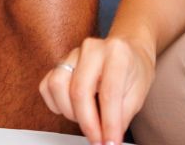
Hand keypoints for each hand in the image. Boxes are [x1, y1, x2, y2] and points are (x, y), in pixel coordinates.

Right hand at [39, 36, 154, 144]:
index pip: (108, 93)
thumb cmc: (133, 70)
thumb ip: (121, 117)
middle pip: (79, 91)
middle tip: (97, 139)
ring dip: (70, 112)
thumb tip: (108, 140)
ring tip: (87, 120)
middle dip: (88, 123)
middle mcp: (92, 49)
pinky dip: (56, 104)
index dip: (108, 123)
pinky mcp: (60, 62)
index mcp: (117, 53)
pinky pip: (47, 85)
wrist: (128, 49)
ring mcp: (73, 53)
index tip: (110, 142)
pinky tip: (72, 109)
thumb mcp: (137, 94)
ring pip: (57, 85)